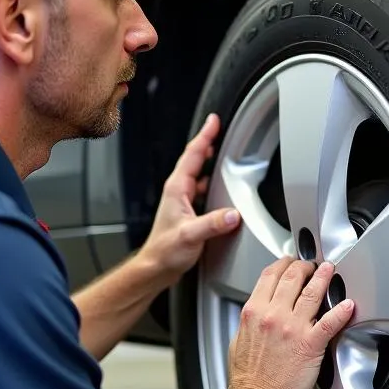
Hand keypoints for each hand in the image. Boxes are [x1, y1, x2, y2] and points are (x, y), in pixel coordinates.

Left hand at [140, 113, 240, 286]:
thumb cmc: (165, 252)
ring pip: (197, 173)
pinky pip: (200, 188)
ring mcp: (181, 201)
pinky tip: (217, 184)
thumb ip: (212, 224)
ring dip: (209, 161)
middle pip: (195, 159)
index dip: (205, 136)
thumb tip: (232, 214)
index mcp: (177, 189)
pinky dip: (210, 180)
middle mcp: (178, 191)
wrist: (156, 267)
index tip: (214, 120)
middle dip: (208, 142)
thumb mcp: (190, 236)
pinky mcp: (187, 211)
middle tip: (219, 128)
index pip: (193, 155)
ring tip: (221, 151)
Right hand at [227, 258, 354, 388]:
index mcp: (254, 312)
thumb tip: (258, 312)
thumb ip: (250, 322)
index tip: (289, 262)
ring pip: (311, 292)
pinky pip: (330, 322)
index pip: (270, 276)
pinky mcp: (310, 344)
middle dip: (304, 266)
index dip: (283, 264)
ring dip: (323, 277)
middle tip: (311, 264)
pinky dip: (341, 310)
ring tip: (329, 270)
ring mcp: (292, 328)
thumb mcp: (239, 340)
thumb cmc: (248, 379)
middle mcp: (272, 315)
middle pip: (292, 277)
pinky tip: (348, 304)